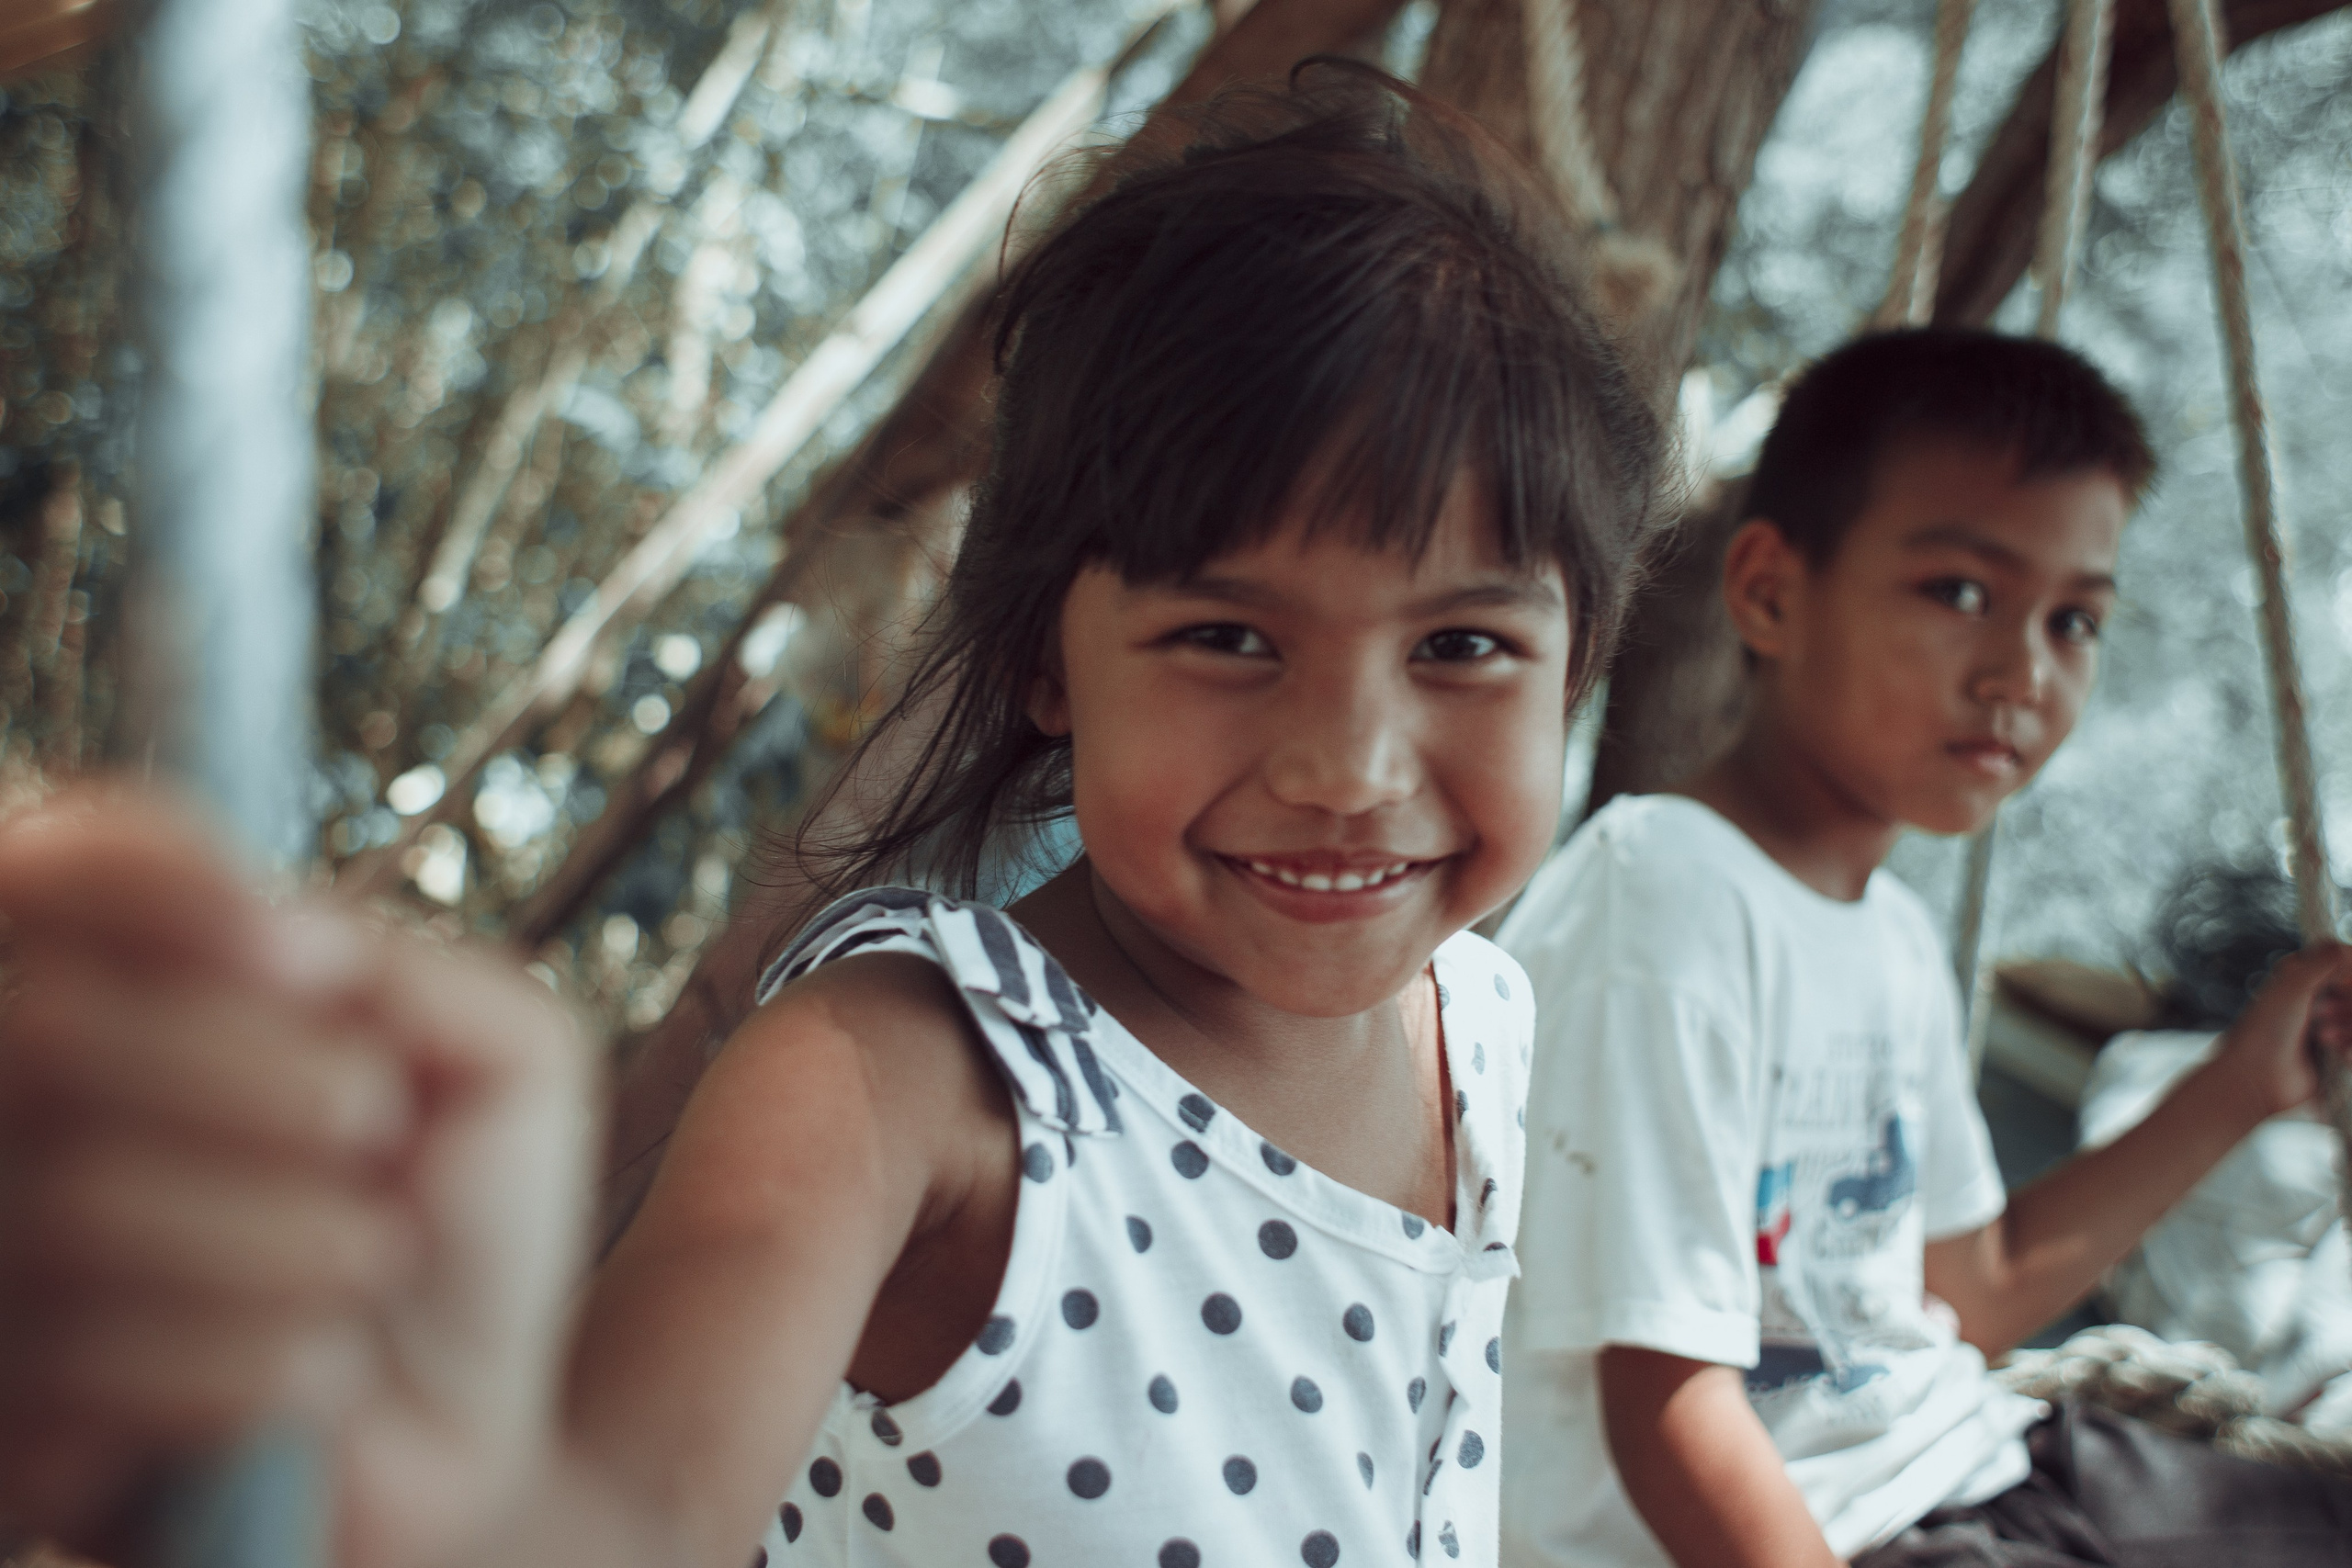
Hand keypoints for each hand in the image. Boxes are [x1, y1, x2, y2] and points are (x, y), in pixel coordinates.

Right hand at [0, 790, 596, 1567]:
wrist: (473, 1440)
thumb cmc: (465, 1228)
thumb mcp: (505, 1058)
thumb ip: (414, 969)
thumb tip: (295, 937)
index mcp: (133, 993)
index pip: (43, 867)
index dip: (141, 878)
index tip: (292, 950)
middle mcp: (16, 1116)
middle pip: (49, 1032)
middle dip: (269, 1084)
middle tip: (376, 1129)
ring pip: (78, 1204)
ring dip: (296, 1241)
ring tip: (367, 1265)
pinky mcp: (2, 1430)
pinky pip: (96, 1367)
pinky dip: (266, 1364)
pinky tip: (322, 1378)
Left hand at [2210, 941, 2351, 1123]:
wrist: (2257, 1078)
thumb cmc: (2265, 1030)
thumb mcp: (2292, 987)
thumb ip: (2322, 961)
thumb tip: (2346, 946)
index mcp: (2305, 976)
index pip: (2347, 962)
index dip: (2348, 976)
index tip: (2340, 985)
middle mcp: (2320, 997)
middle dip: (2348, 1003)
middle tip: (2321, 1015)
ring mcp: (2333, 1026)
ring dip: (2351, 1025)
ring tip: (2324, 1037)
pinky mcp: (2339, 1053)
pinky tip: (2338, 1054)